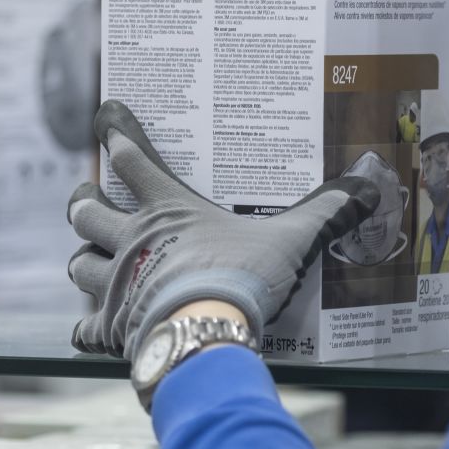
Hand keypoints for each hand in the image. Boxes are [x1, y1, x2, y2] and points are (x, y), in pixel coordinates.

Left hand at [68, 100, 379, 357]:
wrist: (207, 333)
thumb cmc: (244, 277)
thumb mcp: (291, 240)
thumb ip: (326, 212)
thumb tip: (368, 186)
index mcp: (168, 210)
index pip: (132, 158)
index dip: (116, 133)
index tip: (105, 115)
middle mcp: (132, 241)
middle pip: (87, 211)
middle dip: (84, 201)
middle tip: (86, 196)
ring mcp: (116, 285)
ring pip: (79, 264)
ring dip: (85, 260)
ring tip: (90, 259)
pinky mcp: (110, 329)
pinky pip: (84, 327)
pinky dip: (87, 328)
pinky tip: (92, 331)